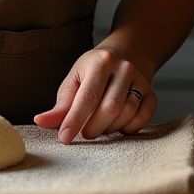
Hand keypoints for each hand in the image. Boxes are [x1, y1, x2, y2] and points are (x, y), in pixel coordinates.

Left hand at [33, 45, 155, 143]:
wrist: (125, 54)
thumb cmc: (93, 71)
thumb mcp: (74, 80)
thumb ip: (60, 105)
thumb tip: (40, 122)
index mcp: (100, 62)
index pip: (87, 96)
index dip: (74, 120)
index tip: (64, 139)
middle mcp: (123, 68)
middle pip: (109, 108)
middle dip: (94, 127)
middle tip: (84, 133)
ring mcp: (140, 80)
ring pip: (126, 114)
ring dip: (110, 129)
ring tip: (99, 127)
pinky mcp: (152, 93)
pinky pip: (142, 119)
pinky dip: (128, 129)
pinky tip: (117, 126)